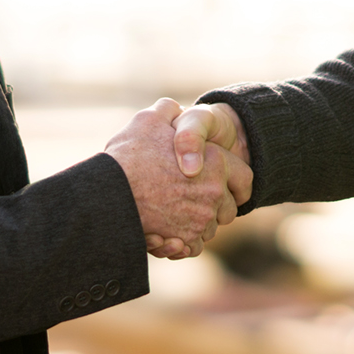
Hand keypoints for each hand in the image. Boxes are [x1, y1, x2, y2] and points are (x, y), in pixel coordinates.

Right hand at [104, 98, 250, 259]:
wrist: (109, 194)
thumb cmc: (129, 156)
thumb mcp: (149, 120)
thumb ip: (167, 111)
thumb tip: (173, 108)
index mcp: (214, 162)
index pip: (244, 177)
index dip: (235, 180)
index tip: (225, 183)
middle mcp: (213, 193)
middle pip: (228, 207)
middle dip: (215, 205)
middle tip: (193, 199)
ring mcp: (201, 220)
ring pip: (210, 227)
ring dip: (197, 224)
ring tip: (174, 215)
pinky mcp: (186, 241)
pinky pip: (194, 246)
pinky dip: (184, 243)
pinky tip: (168, 234)